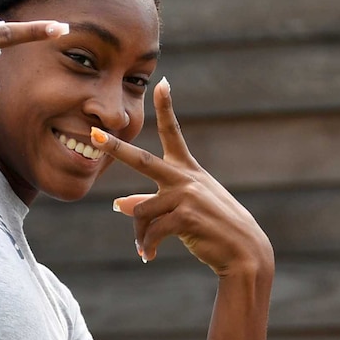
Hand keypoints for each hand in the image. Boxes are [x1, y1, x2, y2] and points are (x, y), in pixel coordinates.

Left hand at [90, 78, 272, 276]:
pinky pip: (151, 232)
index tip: (162, 83)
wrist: (244, 252)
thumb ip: (150, 203)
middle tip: (95, 135)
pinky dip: (147, 247)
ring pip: (141, 212)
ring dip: (140, 235)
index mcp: (188, 170)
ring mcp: (186, 196)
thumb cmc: (213, 228)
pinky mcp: (186, 217)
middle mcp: (185, 178)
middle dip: (116, 148)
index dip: (167, 108)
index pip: (173, 133)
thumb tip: (117, 204)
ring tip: (145, 248)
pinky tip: (149, 256)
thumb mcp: (184, 210)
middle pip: (141, 160)